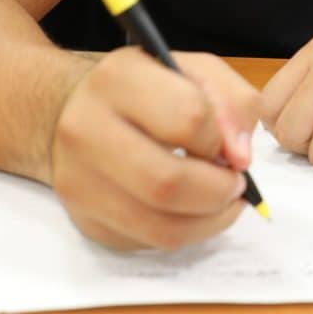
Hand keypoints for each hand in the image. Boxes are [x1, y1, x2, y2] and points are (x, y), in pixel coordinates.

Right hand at [51, 49, 259, 249]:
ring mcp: (79, 182)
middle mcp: (86, 130)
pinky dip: (186, 234)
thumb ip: (231, 103)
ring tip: (223, 200)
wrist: (72, 108)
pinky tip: (194, 211)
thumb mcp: (195, 71)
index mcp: (117, 79)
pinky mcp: (84, 220)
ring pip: (159, 226)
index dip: (221, 137)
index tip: (228, 142)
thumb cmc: (146, 86)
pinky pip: (147, 243)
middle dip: (219, 190)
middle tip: (237, 183)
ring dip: (210, 221)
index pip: (187, 117)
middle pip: (167, 183)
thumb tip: (240, 158)